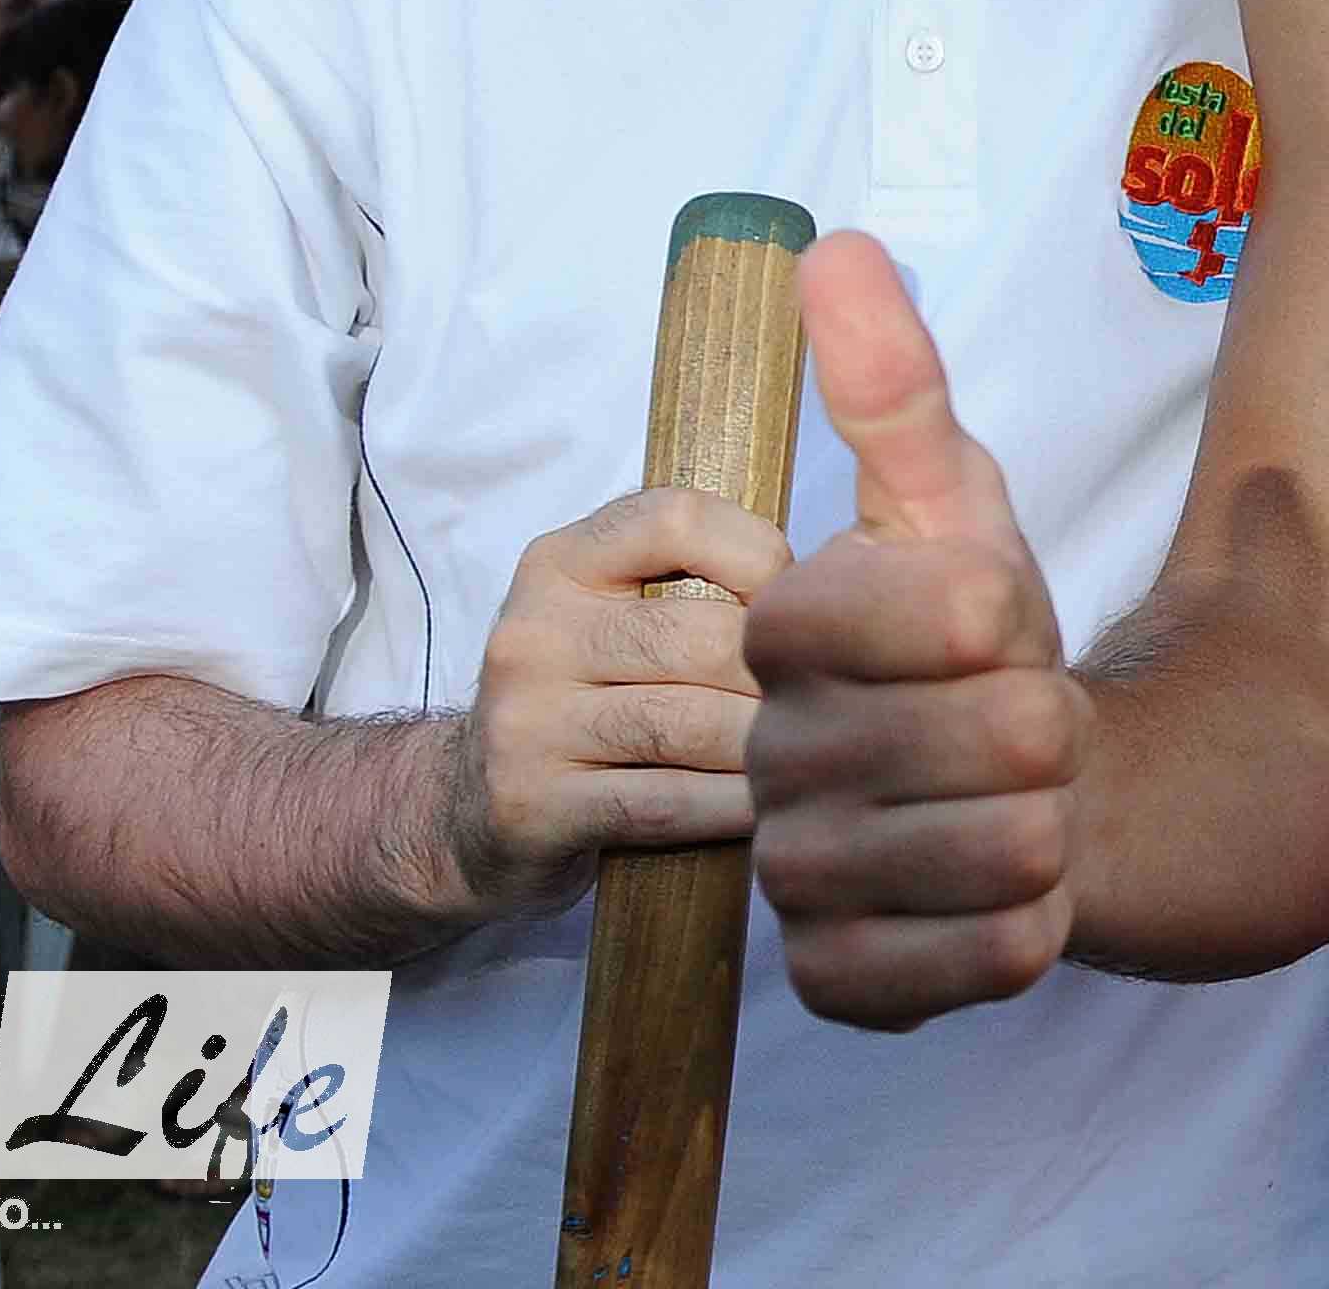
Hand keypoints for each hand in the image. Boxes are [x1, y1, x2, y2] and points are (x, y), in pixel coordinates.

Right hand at [435, 482, 794, 923]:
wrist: (470, 810)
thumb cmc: (593, 698)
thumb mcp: (622, 614)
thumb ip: (708, 579)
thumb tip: (857, 560)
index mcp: (562, 561)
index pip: (676, 518)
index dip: (761, 554)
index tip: (802, 605)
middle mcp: (533, 630)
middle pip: (700, 635)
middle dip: (779, 675)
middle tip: (837, 700)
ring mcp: (525, 720)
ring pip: (689, 724)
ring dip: (766, 745)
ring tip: (815, 756)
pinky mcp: (532, 805)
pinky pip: (665, 802)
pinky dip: (731, 807)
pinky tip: (768, 811)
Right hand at [747, 234, 1084, 1030]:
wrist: (991, 796)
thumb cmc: (961, 640)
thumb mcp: (943, 506)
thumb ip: (894, 388)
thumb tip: (835, 245)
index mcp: (776, 626)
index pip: (952, 609)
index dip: (1012, 616)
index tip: (1001, 621)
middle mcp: (752, 753)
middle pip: (999, 735)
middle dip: (1052, 725)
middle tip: (1027, 730)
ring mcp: (781, 874)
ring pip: (1001, 848)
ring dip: (1053, 823)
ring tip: (1026, 804)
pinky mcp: (830, 984)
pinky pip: (980, 961)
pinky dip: (1029, 928)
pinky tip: (1009, 898)